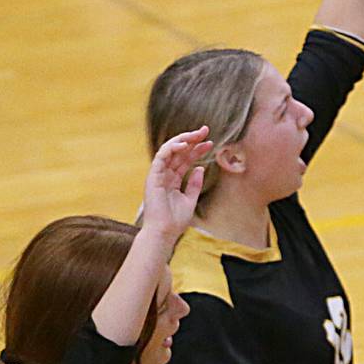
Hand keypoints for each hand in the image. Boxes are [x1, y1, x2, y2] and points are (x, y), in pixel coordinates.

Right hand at [142, 127, 209, 241]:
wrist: (164, 233)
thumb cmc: (175, 221)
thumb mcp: (190, 200)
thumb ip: (194, 184)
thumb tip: (200, 167)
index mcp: (172, 179)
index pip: (185, 159)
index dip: (197, 149)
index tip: (210, 142)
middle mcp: (164, 174)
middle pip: (178, 152)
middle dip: (191, 139)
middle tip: (205, 130)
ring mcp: (158, 175)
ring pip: (169, 150)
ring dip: (183, 140)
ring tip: (198, 134)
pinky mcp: (153, 176)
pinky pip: (161, 157)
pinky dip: (172, 148)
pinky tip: (185, 145)